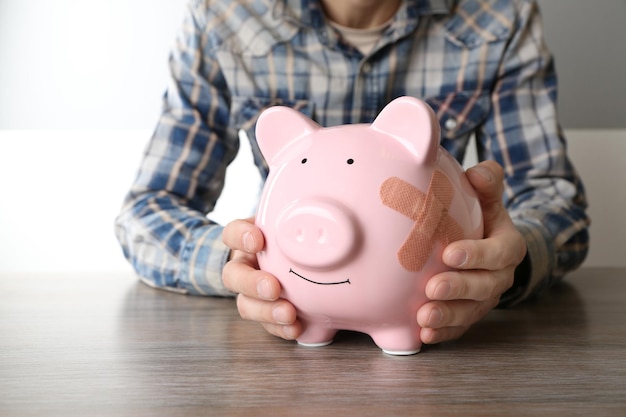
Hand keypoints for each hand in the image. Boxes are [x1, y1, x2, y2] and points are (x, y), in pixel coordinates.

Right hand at [222, 218, 301, 339]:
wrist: (298, 261)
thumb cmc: (294, 239)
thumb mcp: (295, 225)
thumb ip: (306, 220)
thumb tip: (337, 210)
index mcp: (249, 241)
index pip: (232, 233)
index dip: (240, 237)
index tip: (257, 240)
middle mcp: (247, 266)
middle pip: (233, 276)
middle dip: (251, 283)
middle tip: (273, 287)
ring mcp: (253, 292)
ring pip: (246, 304)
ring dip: (265, 311)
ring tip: (288, 314)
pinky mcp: (267, 313)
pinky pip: (267, 325)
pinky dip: (280, 329)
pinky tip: (296, 328)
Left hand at [417, 160, 526, 343]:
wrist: (486, 245)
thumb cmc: (482, 218)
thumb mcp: (488, 197)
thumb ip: (487, 182)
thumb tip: (479, 172)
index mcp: (507, 247)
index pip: (499, 252)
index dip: (478, 255)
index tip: (450, 253)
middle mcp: (499, 276)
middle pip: (485, 287)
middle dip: (459, 289)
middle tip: (433, 287)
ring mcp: (484, 299)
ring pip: (471, 312)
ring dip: (448, 316)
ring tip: (424, 318)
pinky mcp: (469, 313)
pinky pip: (459, 327)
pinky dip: (443, 332)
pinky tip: (423, 334)